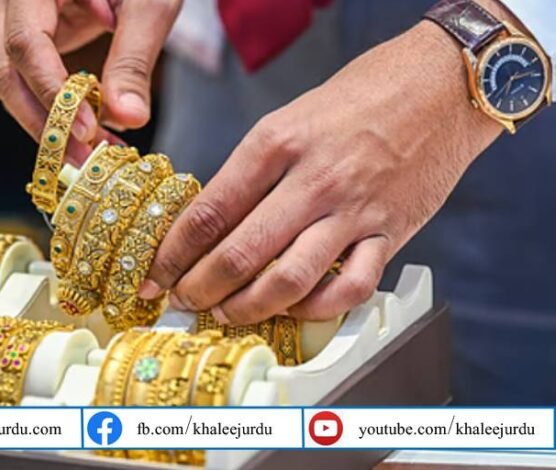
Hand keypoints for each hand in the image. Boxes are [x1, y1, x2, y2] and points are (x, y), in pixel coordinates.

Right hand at [0, 0, 181, 162]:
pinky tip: (92, 130)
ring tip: (95, 152)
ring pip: (12, 80)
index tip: (90, 129)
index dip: (53, 92)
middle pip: (6, 71)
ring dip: (51, 122)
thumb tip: (130, 120)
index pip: (25, 44)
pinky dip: (57, 107)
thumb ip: (134, 60)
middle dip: (46, 123)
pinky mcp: (22, 31)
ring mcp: (8, 15)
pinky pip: (28, 77)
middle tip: (87, 161)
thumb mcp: (148, 2)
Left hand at [138, 19, 505, 324]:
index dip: (174, 253)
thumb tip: (210, 223)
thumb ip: (251, 171)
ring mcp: (354, 211)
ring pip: (290, 280)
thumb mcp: (288, 119)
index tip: (156, 274)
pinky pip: (351, 289)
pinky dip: (317, 308)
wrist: (440, 85)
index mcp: (276, 144)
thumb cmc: (358, 98)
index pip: (210, 212)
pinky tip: (295, 308)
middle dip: (199, 288)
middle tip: (182, 301)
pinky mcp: (391, 233)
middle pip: (240, 253)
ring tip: (226, 314)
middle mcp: (313, 180)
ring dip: (248, 308)